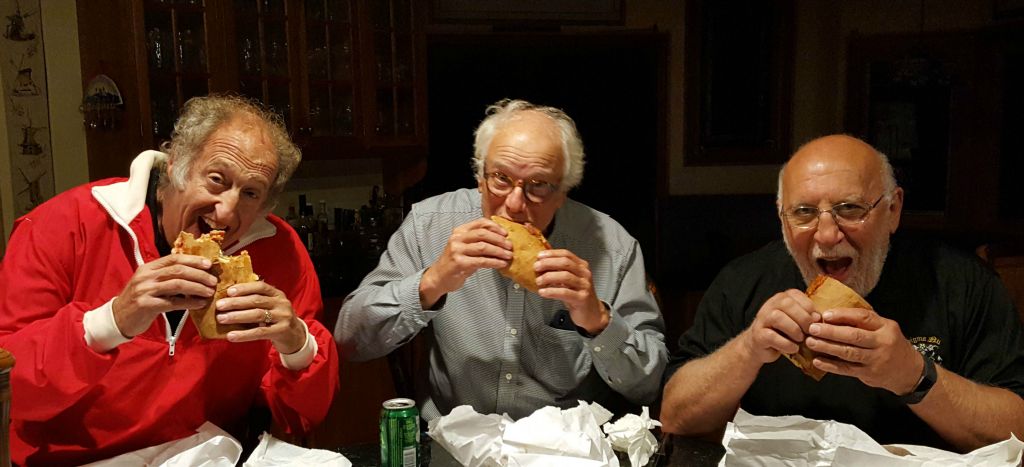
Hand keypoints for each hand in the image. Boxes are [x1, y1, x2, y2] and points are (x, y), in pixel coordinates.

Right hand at [113, 254, 216, 337]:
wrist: (118, 318)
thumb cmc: (138, 300)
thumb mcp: (149, 283)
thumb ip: (166, 276)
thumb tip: (194, 272)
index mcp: (148, 268)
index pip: (174, 258)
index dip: (193, 260)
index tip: (208, 264)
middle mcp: (146, 276)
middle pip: (178, 270)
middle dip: (199, 274)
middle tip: (213, 280)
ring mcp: (145, 290)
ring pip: (178, 284)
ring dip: (197, 288)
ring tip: (209, 292)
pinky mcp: (147, 305)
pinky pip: (173, 302)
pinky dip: (190, 302)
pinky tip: (200, 304)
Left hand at [214, 281, 306, 354]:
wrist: (295, 336)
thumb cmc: (276, 319)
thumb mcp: (271, 306)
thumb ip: (256, 301)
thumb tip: (228, 298)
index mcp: (277, 294)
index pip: (261, 287)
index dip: (244, 288)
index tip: (228, 291)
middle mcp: (281, 303)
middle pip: (256, 300)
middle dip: (236, 303)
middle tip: (219, 306)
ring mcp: (283, 317)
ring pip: (257, 314)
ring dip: (237, 316)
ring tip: (222, 319)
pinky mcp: (281, 331)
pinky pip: (259, 332)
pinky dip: (244, 334)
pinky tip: (231, 336)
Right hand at [420, 218, 511, 303]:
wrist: (439, 277)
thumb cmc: (456, 262)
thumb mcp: (465, 247)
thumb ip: (479, 241)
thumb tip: (502, 240)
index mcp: (459, 231)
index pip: (480, 223)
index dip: (495, 227)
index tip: (506, 233)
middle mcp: (457, 238)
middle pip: (483, 234)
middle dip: (499, 239)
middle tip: (510, 246)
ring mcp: (457, 250)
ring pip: (483, 247)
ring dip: (499, 251)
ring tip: (509, 255)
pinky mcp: (459, 263)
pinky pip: (482, 261)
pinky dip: (494, 262)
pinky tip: (502, 264)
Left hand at [534, 249, 608, 334]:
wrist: (591, 313)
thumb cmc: (578, 295)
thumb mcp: (570, 280)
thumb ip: (559, 271)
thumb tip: (542, 262)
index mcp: (581, 266)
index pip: (566, 254)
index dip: (552, 254)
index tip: (539, 256)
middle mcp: (584, 274)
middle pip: (565, 263)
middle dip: (548, 263)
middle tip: (536, 267)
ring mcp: (584, 286)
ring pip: (565, 276)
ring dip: (548, 277)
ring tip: (538, 281)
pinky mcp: (582, 298)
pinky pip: (565, 292)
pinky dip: (551, 291)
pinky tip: (543, 292)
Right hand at [742, 290, 819, 363]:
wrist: (761, 345)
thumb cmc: (783, 332)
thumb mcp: (797, 320)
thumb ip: (808, 316)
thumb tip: (819, 318)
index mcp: (782, 298)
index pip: (797, 296)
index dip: (810, 309)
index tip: (816, 321)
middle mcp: (770, 305)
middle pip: (787, 304)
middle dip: (803, 319)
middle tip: (810, 331)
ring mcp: (762, 319)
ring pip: (777, 318)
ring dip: (794, 330)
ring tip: (800, 339)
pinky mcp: (758, 334)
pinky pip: (772, 336)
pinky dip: (786, 344)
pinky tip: (793, 348)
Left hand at [805, 307, 923, 394]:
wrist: (909, 371)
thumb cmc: (889, 344)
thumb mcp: (884, 329)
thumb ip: (863, 322)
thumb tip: (831, 314)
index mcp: (885, 327)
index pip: (863, 317)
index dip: (843, 315)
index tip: (825, 314)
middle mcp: (882, 342)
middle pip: (854, 336)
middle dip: (831, 331)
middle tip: (812, 328)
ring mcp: (876, 359)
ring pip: (849, 352)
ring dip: (827, 347)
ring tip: (811, 342)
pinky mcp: (869, 373)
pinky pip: (847, 369)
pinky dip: (831, 365)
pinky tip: (818, 361)